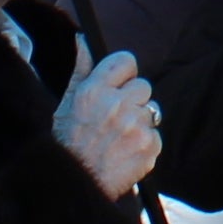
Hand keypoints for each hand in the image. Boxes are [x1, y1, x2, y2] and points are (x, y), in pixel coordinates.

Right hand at [57, 48, 161, 198]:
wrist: (75, 184)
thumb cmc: (69, 142)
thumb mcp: (67, 103)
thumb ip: (81, 68)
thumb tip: (84, 39)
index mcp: (94, 91)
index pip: (126, 61)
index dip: (124, 73)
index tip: (119, 84)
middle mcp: (116, 105)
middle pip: (142, 86)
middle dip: (131, 100)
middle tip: (115, 119)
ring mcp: (135, 126)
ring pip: (151, 111)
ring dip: (139, 122)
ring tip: (119, 138)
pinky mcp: (149, 146)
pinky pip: (156, 134)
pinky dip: (145, 143)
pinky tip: (126, 152)